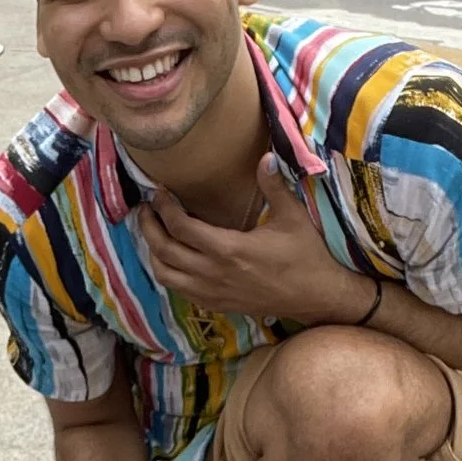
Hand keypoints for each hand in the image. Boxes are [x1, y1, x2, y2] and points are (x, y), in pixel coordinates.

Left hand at [138, 154, 372, 326]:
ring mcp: (212, 293)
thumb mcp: (293, 217)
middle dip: (148, 227)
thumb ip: (274, 186)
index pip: (181, 227)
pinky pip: (178, 290)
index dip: (164, 207)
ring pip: (165, 274)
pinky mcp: (216, 304)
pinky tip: (171, 258)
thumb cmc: (306, 256)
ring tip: (153, 233)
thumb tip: (266, 156)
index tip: (160, 192)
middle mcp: (214, 274)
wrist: (316, 297)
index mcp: (229, 250)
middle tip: (145, 210)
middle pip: (164, 250)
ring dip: (153, 252)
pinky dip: (167, 272)